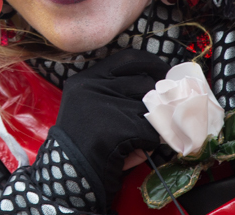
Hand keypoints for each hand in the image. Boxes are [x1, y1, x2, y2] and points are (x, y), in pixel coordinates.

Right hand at [54, 49, 169, 200]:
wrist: (70, 175)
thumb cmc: (84, 142)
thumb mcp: (91, 105)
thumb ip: (116, 90)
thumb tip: (158, 85)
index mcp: (87, 79)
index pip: (128, 59)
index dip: (151, 63)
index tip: (164, 72)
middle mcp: (94, 87)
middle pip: (143, 82)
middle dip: (155, 99)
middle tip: (158, 111)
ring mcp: (106, 106)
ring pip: (149, 107)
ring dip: (152, 123)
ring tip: (141, 135)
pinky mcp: (118, 127)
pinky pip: (150, 130)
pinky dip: (150, 142)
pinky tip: (138, 148)